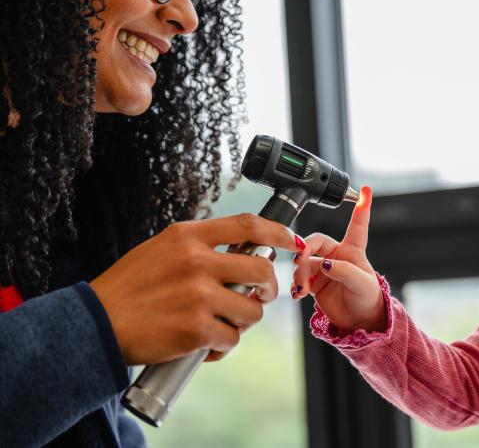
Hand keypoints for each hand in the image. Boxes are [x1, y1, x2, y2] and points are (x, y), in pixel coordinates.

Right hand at [89, 213, 300, 365]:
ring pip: (251, 310)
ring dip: (242, 322)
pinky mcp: (196, 329)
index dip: (278, 232)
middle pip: (261, 271)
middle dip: (268, 289)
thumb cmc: (129, 288)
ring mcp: (197, 295)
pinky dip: (224, 346)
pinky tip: (206, 344)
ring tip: (221, 324)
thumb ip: (200, 247)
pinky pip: (232, 339)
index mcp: (188, 237)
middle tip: (258, 297)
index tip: (292, 241)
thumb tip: (244, 253)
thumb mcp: (162, 250)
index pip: (248, 225)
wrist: (93, 324)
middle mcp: (197, 261)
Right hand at [292, 186, 386, 332]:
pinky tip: (297, 293)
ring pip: (303, 261)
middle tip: (300, 268)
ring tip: (300, 289)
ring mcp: (323, 267)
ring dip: (298, 273)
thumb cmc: (367, 299)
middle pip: (314, 242)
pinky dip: (295, 284)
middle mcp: (336, 255)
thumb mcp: (361, 284)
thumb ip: (344, 271)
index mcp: (353, 250)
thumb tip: (325, 264)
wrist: (358, 321)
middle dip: (304, 253)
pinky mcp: (314, 281)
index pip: (358, 224)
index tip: (365, 189)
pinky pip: (298, 276)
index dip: (362, 206)